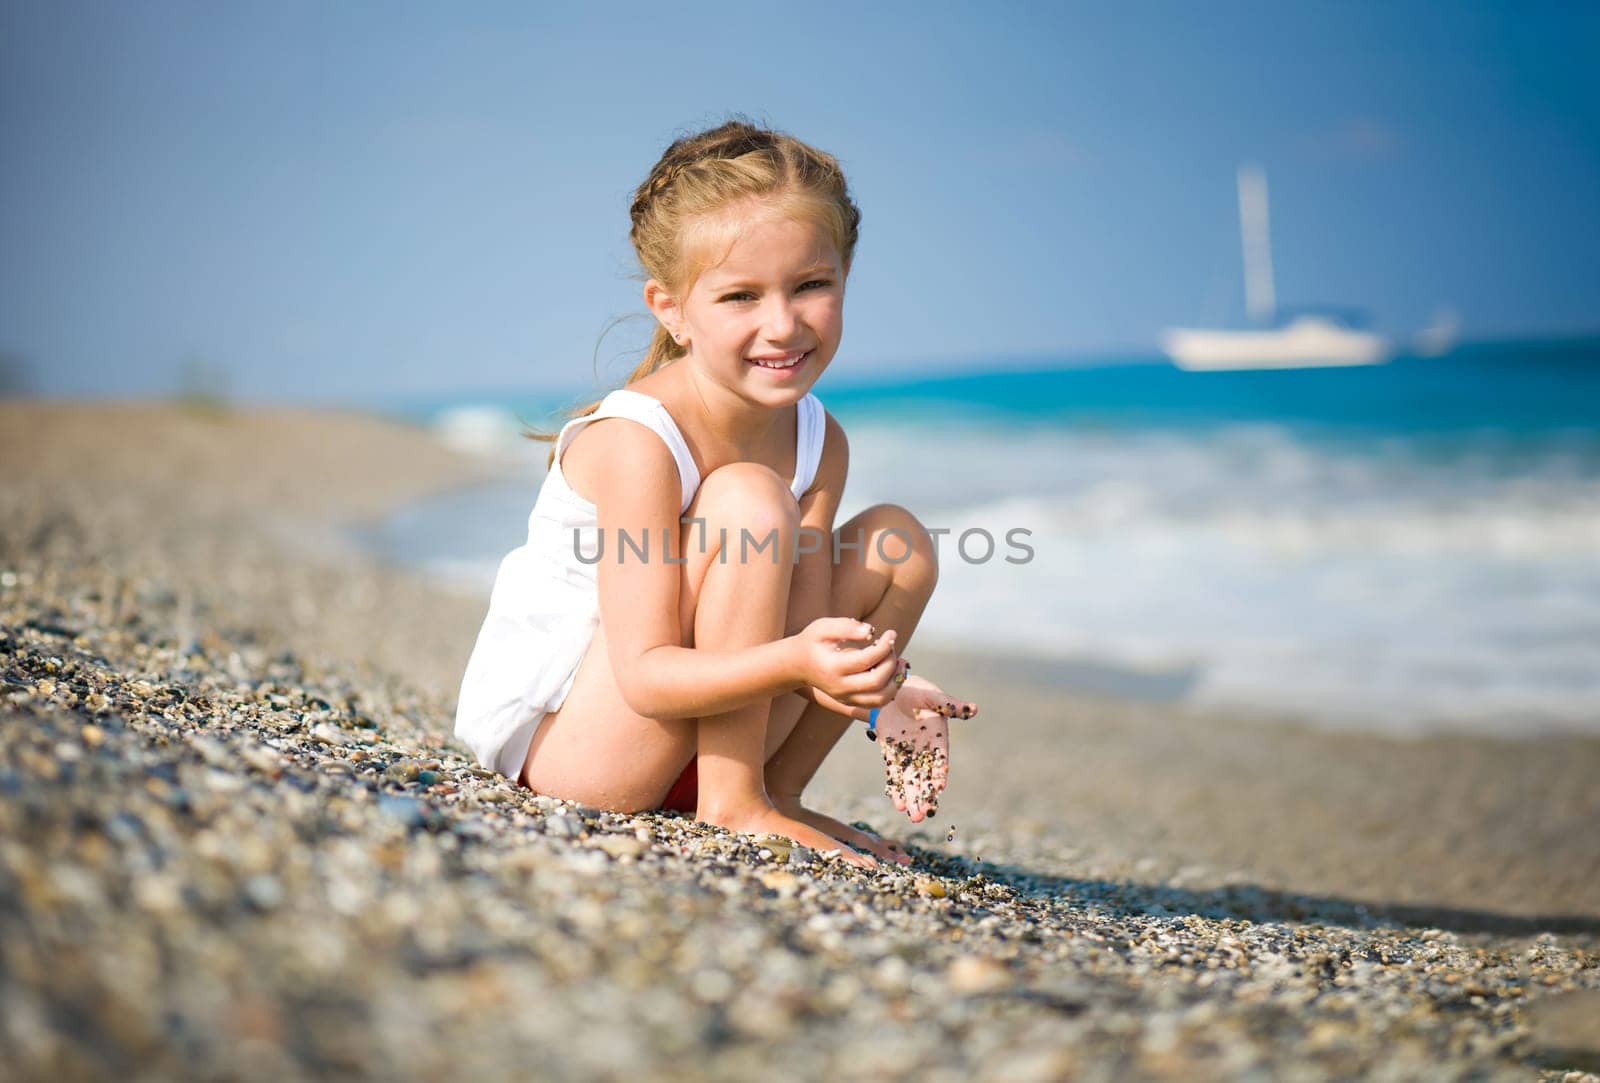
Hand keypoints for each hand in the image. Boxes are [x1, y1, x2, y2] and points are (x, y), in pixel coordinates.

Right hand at [792, 618, 900, 707]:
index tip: (891, 633)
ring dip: (895, 681)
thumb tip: (870, 631)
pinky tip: (891, 673)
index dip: (884, 647)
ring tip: (898, 663)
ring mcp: (845, 697)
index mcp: (832, 667)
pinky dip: (890, 689)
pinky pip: (876, 703)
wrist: (797, 664)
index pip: (866, 660)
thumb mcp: (823, 627)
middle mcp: (839, 687)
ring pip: (880, 699)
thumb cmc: (811, 643)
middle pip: (876, 682)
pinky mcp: (850, 701)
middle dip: (891, 662)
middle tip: (892, 647)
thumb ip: (846, 627)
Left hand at [873, 674, 977, 821]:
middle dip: (924, 795)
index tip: (939, 787)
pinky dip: (896, 787)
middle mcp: (925, 751)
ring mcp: (908, 754)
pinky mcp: (892, 753)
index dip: (939, 773)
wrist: (894, 689)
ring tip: (912, 815)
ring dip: (911, 797)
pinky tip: (898, 802)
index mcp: (938, 739)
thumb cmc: (919, 691)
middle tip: (922, 814)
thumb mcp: (934, 697)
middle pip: (925, 777)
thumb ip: (950, 705)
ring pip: (910, 780)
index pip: (940, 760)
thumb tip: (973, 708)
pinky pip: (894, 774)